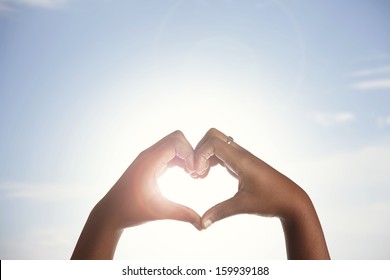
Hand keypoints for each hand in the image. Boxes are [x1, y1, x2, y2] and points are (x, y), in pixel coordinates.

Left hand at [71, 131, 200, 258]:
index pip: (176, 142)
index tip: (195, 173)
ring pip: (174, 144)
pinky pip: (170, 153)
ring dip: (186, 155)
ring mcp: (149, 158)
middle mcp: (149, 155)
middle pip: (177, 138)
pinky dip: (181, 160)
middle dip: (191, 151)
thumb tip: (203, 224)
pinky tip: (187, 174)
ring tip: (193, 174)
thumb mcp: (159, 212)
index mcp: (149, 161)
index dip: (190, 154)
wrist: (111, 213)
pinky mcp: (151, 163)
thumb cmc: (131, 211)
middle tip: (196, 172)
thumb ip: (182, 214)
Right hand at [195, 128, 329, 258]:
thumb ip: (220, 212)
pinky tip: (207, 174)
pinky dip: (211, 160)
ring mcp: (242, 157)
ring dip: (204, 155)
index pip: (213, 143)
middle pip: (213, 136)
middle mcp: (241, 154)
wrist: (292, 200)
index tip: (197, 174)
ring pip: (217, 143)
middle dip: (199, 150)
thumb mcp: (243, 206)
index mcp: (241, 160)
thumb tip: (202, 223)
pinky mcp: (242, 163)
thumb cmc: (272, 200)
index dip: (199, 155)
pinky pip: (222, 153)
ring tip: (199, 175)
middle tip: (195, 172)